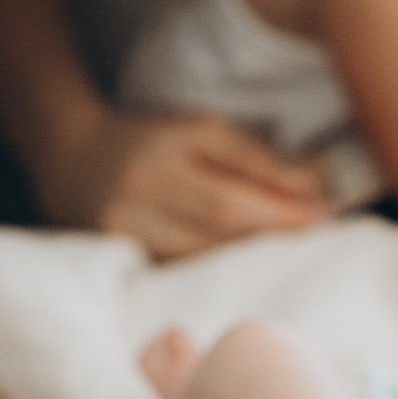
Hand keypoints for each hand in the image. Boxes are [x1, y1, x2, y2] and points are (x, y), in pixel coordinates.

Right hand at [40, 106, 330, 253]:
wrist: (73, 162)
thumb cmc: (150, 143)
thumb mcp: (197, 132)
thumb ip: (251, 156)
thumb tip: (312, 183)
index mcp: (169, 139)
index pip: (234, 158)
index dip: (282, 181)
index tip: (324, 198)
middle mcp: (145, 178)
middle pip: (222, 209)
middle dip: (277, 222)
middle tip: (320, 226)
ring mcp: (127, 219)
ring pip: (203, 246)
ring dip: (253, 251)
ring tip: (292, 247)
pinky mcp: (118, 251)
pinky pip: (180, 265)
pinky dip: (218, 267)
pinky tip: (246, 266)